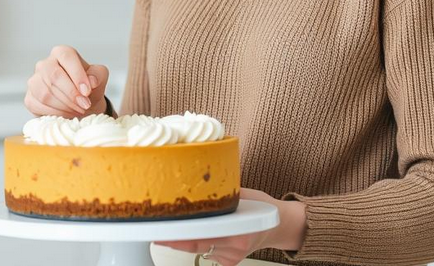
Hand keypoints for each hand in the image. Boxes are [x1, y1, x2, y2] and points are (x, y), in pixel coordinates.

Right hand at [24, 45, 110, 117]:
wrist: (79, 105)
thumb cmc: (88, 88)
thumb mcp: (99, 78)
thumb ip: (98, 75)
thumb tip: (92, 81)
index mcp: (61, 53)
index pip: (67, 57)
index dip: (77, 74)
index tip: (87, 91)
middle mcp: (44, 64)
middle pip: (54, 76)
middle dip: (71, 94)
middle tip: (85, 105)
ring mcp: (34, 81)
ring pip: (46, 93)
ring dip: (64, 105)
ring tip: (78, 110)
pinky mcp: (29, 98)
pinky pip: (39, 106)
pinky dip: (55, 113)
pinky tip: (67, 114)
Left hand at [152, 188, 306, 265]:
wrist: (279, 224)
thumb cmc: (262, 207)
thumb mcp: (242, 193)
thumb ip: (220, 191)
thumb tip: (194, 177)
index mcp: (240, 230)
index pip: (201, 233)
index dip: (179, 233)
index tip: (161, 230)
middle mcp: (236, 246)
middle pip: (196, 243)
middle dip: (173, 238)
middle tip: (154, 229)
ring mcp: (232, 257)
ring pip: (199, 249)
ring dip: (183, 240)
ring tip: (166, 230)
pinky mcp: (229, 262)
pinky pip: (207, 253)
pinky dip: (197, 243)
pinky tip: (190, 235)